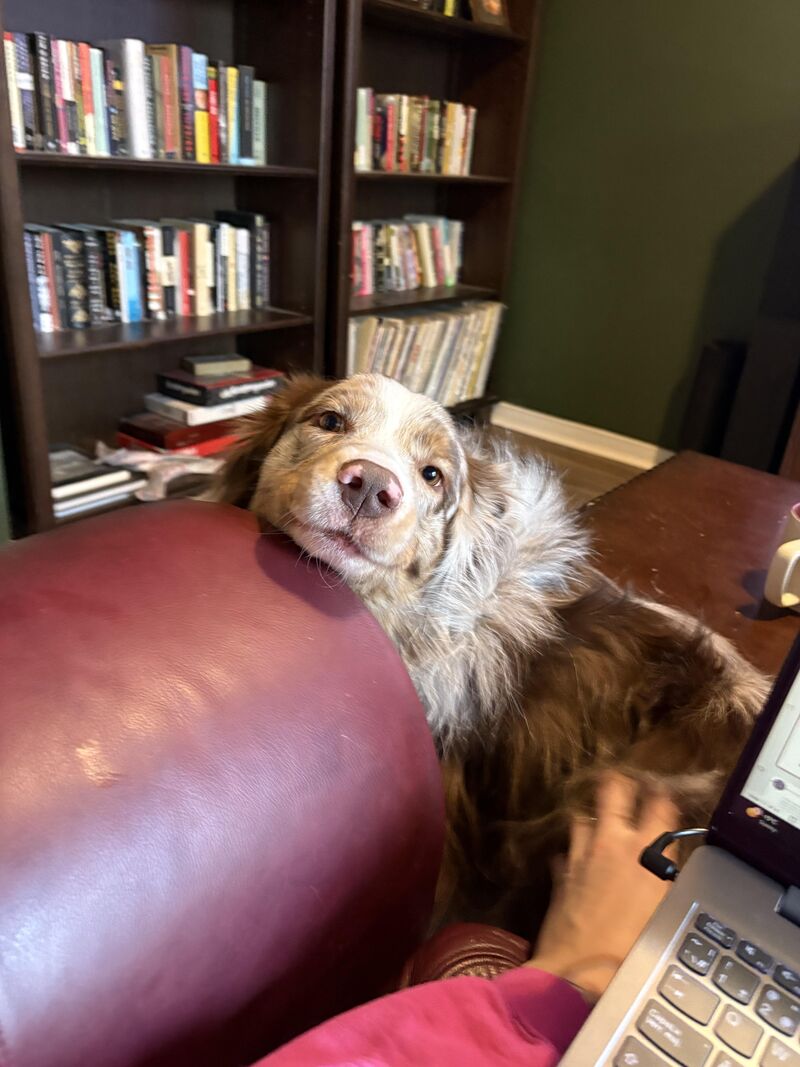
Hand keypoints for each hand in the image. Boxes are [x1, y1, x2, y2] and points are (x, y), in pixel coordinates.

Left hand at [525, 773, 677, 1001]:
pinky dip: (573, 854)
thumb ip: (665, 881)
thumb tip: (669, 866)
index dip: (661, 793)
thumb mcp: (665, 914)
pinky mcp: (560, 873)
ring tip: (598, 823)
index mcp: (645, 852)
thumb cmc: (633, 950)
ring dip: (592, 818)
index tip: (662, 789)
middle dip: (619, 783)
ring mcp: (581, 855)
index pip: (658, 805)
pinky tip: (577, 863)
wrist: (580, 972)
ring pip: (582, 816)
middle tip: (622, 781)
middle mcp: (612, 844)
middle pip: (613, 791)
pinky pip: (565, 852)